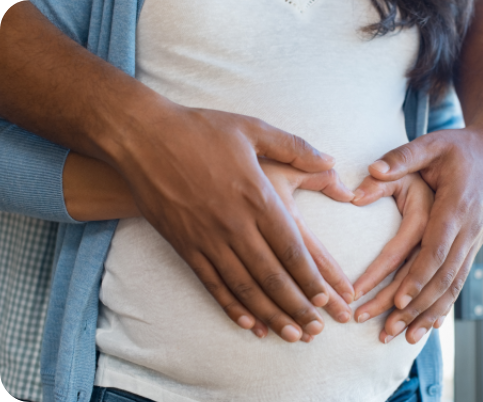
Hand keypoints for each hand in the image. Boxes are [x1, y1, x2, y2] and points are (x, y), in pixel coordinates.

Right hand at [116, 106, 352, 342]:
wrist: (141, 137)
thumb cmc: (200, 130)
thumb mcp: (253, 129)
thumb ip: (296, 147)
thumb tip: (331, 161)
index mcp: (257, 196)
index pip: (291, 248)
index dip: (311, 277)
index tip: (327, 297)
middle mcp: (234, 224)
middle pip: (272, 275)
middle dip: (298, 306)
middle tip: (317, 329)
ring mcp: (207, 238)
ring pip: (244, 286)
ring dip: (270, 314)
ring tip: (291, 335)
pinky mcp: (184, 245)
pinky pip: (212, 284)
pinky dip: (231, 306)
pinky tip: (249, 324)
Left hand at [366, 126, 482, 343]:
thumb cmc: (460, 147)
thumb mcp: (431, 144)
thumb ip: (401, 157)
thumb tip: (370, 171)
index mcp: (456, 206)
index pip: (437, 249)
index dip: (418, 277)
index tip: (398, 300)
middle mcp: (468, 228)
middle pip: (443, 276)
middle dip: (416, 307)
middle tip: (388, 330)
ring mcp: (474, 240)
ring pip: (453, 285)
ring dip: (429, 314)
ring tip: (404, 338)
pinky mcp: (473, 245)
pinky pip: (459, 281)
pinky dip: (444, 305)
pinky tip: (429, 326)